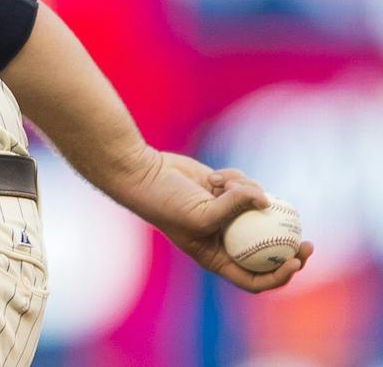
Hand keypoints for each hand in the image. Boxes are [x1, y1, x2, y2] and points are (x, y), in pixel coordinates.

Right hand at [124, 149, 312, 292]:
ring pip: (258, 209)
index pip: (255, 278)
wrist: (145, 174)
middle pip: (267, 249)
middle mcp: (225, 239)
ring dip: (247, 193)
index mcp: (217, 257)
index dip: (280, 275)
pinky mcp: (225, 191)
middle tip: (306, 239)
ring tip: (224, 185)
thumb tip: (266, 201)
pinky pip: (247, 187)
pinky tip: (214, 175)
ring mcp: (227, 214)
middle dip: (288, 245)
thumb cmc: (166, 202)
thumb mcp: (200, 214)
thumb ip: (235, 208)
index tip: (295, 260)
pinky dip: (236, 179)